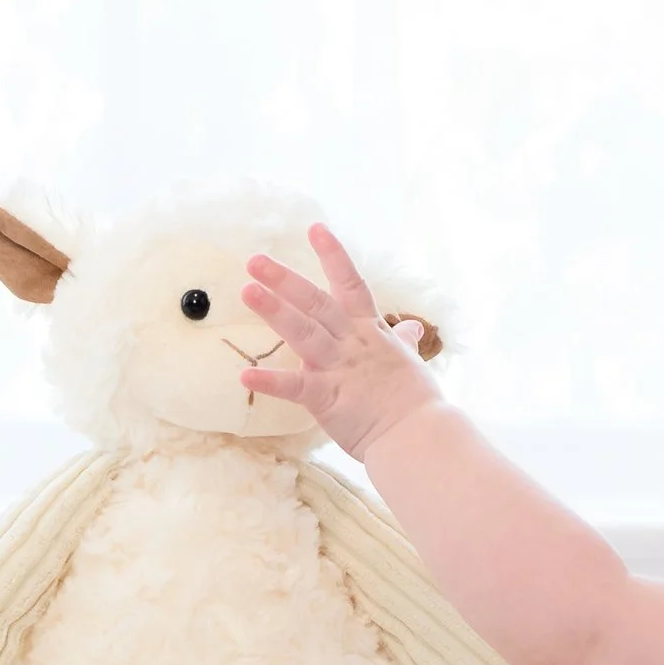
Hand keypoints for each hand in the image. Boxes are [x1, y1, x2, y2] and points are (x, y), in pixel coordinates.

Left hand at [240, 225, 438, 457]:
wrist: (419, 436)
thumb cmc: (416, 401)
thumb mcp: (408, 361)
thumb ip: (402, 340)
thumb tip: (411, 326)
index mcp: (371, 331)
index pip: (351, 285)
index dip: (334, 255)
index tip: (315, 229)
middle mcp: (352, 343)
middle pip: (316, 303)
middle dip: (285, 280)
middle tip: (255, 260)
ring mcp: (339, 369)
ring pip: (303, 332)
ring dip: (274, 311)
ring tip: (247, 291)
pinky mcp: (327, 399)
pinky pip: (294, 388)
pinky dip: (270, 382)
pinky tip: (244, 376)